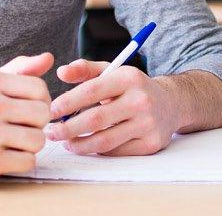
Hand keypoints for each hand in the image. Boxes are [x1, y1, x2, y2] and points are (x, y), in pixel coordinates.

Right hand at [0, 52, 55, 188]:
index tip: (24, 111)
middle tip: (16, 130)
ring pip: (39, 140)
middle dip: (35, 125)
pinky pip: (28, 162)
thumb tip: (49, 58)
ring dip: (28, 146)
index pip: (40, 88)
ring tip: (9, 144)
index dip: (38, 102)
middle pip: (43, 114)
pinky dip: (19, 163)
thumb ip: (18, 70)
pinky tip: (2, 158)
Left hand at [45, 59, 180, 155]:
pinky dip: (98, 150)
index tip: (50, 111)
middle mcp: (141, 100)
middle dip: (67, 128)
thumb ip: (86, 69)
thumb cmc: (134, 88)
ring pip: (104, 141)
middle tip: (51, 132)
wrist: (171, 104)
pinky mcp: (151, 144)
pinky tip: (88, 145)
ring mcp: (147, 124)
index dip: (67, 103)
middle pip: (95, 120)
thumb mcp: (114, 71)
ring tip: (66, 142)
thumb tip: (61, 72)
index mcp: (129, 78)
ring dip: (79, 144)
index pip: (91, 91)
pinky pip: (115, 151)